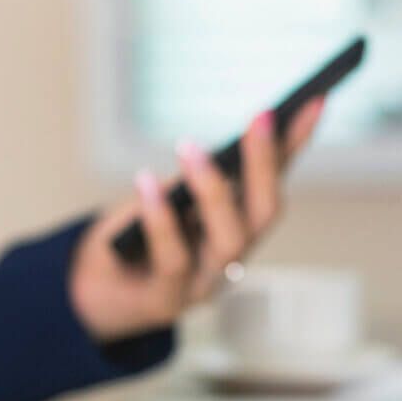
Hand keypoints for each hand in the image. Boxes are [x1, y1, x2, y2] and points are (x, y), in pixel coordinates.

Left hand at [69, 98, 325, 342]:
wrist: (87, 292)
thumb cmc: (132, 236)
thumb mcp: (168, 194)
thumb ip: (198, 174)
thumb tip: (225, 139)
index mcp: (236, 225)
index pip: (275, 179)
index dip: (296, 143)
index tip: (314, 100)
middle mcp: (231, 255)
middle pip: (264, 213)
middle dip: (265, 164)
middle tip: (261, 117)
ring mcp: (204, 283)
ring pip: (229, 241)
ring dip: (213, 190)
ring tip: (190, 147)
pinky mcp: (168, 301)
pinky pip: (173, 260)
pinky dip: (160, 219)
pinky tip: (145, 182)